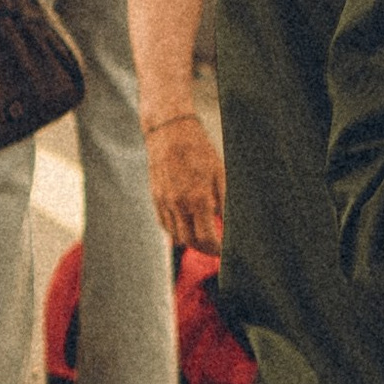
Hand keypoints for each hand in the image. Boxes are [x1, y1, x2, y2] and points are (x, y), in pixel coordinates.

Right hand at [146, 116, 225, 254]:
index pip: (206, 238)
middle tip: (216, 248)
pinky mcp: (155, 197)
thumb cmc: (200, 151)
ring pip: (176, 236)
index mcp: (198, 199)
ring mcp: (164, 202)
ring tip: (204, 238)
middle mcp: (178, 204)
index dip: (217, 250)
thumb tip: (228, 224)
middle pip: (190, 242)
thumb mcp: (220, 174)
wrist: (170, 132)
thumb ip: (224, 203)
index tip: (225, 252)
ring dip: (190, 241)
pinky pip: (165, 224)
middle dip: (205, 249)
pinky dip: (176, 231)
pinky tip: (187, 226)